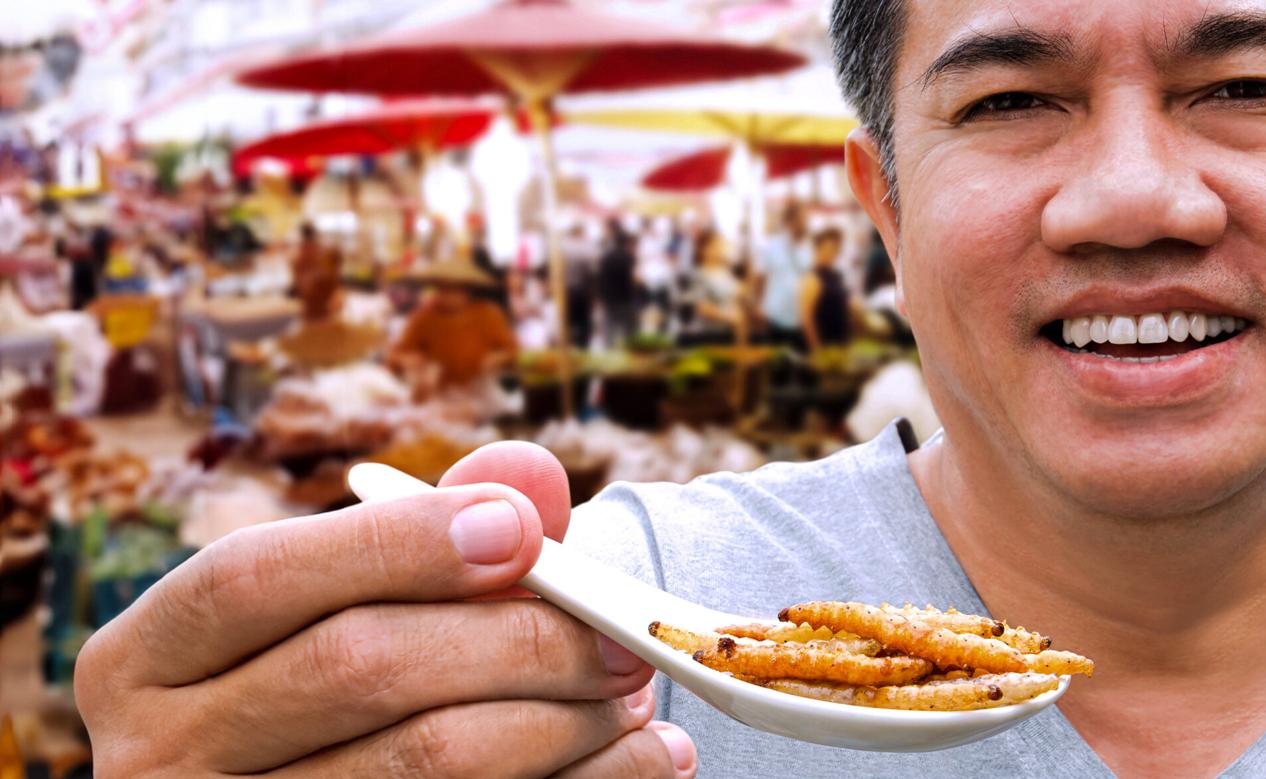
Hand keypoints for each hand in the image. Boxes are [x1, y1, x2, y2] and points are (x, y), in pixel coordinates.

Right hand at [75, 442, 696, 776]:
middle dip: (518, 639)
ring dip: (562, 722)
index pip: (254, 577)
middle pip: (355, 668)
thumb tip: (528, 470)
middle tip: (624, 637)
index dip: (395, 545)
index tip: (520, 530)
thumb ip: (431, 534)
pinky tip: (646, 761)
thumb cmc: (330, 684)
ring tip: (638, 696)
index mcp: (145, 659)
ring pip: (423, 761)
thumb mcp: (347, 607)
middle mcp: (158, 757)